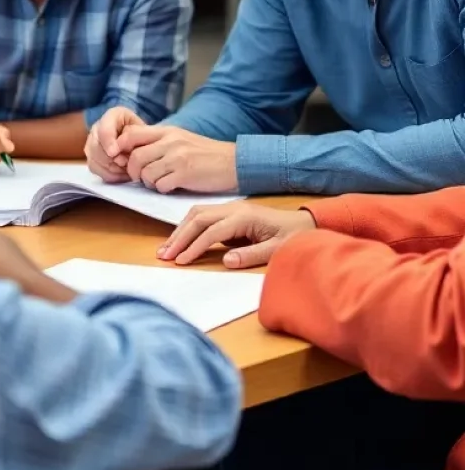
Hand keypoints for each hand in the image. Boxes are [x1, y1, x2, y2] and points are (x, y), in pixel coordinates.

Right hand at [85, 106, 146, 181]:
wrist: (143, 143)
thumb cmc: (145, 137)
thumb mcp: (144, 133)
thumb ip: (132, 140)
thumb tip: (117, 156)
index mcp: (113, 116)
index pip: (103, 128)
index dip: (107, 141)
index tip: (113, 153)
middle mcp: (98, 127)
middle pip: (95, 146)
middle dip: (109, 159)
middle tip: (125, 164)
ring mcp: (92, 142)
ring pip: (93, 159)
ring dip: (110, 168)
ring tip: (125, 170)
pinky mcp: (92, 157)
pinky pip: (95, 168)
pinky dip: (108, 174)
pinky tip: (121, 174)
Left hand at [118, 126, 237, 193]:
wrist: (234, 162)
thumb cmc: (205, 153)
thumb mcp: (181, 138)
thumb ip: (159, 141)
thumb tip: (131, 150)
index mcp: (168, 131)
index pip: (132, 134)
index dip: (121, 147)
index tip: (122, 159)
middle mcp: (171, 141)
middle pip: (135, 156)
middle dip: (133, 171)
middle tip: (140, 177)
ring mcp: (178, 157)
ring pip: (146, 173)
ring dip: (148, 182)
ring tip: (158, 182)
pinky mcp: (186, 174)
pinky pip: (161, 185)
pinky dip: (162, 189)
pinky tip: (171, 186)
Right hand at [158, 203, 316, 267]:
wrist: (305, 223)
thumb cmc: (294, 237)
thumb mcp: (279, 250)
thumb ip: (252, 255)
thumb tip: (226, 260)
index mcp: (244, 217)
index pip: (212, 231)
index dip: (195, 246)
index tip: (181, 261)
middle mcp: (233, 208)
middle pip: (198, 218)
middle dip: (179, 236)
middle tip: (163, 255)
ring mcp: (229, 208)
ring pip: (196, 213)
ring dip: (179, 230)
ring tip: (166, 248)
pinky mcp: (228, 212)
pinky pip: (201, 215)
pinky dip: (187, 226)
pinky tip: (180, 238)